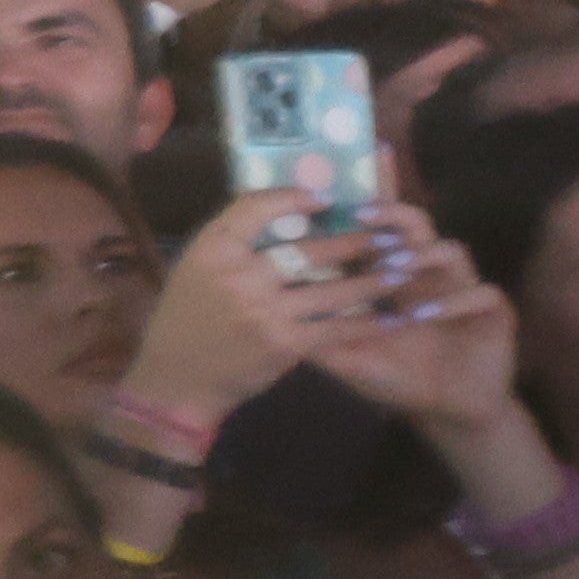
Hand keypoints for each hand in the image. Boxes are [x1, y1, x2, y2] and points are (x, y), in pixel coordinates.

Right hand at [110, 201, 384, 424]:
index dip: (295, 197)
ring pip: (333, 288)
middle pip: (309, 248)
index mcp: (213, 250)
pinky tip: (391, 317)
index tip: (327, 198)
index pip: (257, 207)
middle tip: (389, 234)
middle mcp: (239, 276)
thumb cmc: (185, 320)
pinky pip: (337, 328)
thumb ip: (231, 243)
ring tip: (403, 269)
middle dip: (355, 241)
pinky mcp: (285, 344)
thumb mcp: (194, 269)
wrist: (175, 381)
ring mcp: (264, 311)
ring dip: (374, 279)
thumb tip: (283, 215)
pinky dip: (368, 322)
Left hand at [286, 207, 536, 433]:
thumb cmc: (396, 379)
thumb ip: (319, 336)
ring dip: (423, 255)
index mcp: (393, 279)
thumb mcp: (350, 358)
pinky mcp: (493, 311)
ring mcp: (461, 288)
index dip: (356, 222)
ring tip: (398, 266)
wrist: (446, 411)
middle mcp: (428, 275)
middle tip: (362, 214)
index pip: (376, 236)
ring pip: (451, 251)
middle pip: (415, 227)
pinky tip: (434, 313)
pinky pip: (483, 293)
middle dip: (391, 216)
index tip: (325, 211)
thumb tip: (270, 318)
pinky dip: (458, 300)